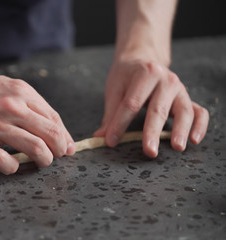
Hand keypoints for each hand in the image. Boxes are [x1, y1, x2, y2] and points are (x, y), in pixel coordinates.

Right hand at [0, 68, 74, 173]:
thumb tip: (56, 129)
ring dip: (43, 160)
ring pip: (35, 148)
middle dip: (59, 150)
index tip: (66, 147)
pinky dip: (13, 167)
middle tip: (55, 156)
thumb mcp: (8, 87)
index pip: (54, 119)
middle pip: (50, 134)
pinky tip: (11, 165)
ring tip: (40, 162)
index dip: (64, 136)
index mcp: (21, 93)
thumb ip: (32, 106)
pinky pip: (5, 162)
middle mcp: (12, 107)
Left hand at [93, 59, 208, 156]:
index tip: (111, 141)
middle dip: (152, 132)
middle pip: (158, 109)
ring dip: (180, 130)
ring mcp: (180, 89)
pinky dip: (200, 126)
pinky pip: (199, 112)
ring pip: (183, 111)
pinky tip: (194, 140)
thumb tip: (101, 137)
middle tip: (149, 151)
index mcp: (145, 73)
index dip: (120, 124)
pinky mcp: (187, 99)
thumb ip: (110, 115)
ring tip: (176, 147)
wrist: (142, 58)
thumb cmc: (127, 76)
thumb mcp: (114, 89)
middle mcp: (166, 80)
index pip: (131, 103)